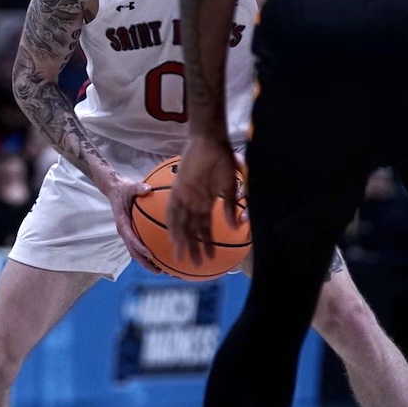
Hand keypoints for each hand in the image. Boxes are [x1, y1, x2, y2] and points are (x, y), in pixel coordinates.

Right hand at [104, 174, 162, 273]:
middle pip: (134, 252)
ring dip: (148, 263)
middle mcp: (125, 232)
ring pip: (137, 253)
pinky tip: (164, 258)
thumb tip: (148, 188)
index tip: (150, 254)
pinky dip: (150, 254)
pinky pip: (141, 246)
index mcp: (122, 223)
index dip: (139, 247)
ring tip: (163, 271)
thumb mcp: (129, 186)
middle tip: (159, 271)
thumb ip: (137, 188)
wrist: (115, 191)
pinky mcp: (133, 234)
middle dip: (145, 263)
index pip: (130, 238)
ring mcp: (129, 234)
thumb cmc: (123, 190)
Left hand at [167, 137, 240, 269]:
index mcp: (205, 202)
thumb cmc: (223, 159)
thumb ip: (230, 206)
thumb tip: (235, 227)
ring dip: (182, 240)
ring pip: (181, 224)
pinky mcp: (178, 188)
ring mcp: (184, 196)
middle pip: (191, 230)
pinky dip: (172, 223)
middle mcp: (193, 202)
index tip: (209, 258)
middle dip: (193, 247)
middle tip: (194, 265)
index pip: (204, 227)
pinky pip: (173, 209)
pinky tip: (173, 236)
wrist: (211, 141)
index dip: (206, 243)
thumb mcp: (230, 186)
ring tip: (182, 257)